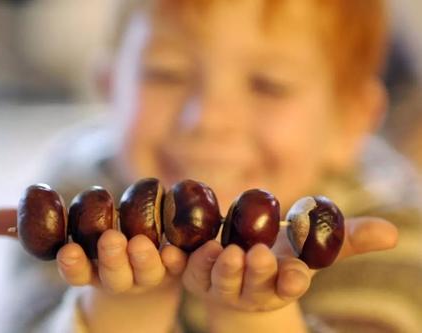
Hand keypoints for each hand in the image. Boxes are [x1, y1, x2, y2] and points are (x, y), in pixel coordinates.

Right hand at [0, 208, 187, 294]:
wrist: (145, 275)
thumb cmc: (96, 249)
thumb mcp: (64, 236)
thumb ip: (26, 228)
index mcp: (91, 269)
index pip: (77, 272)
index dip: (72, 264)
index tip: (68, 251)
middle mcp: (119, 275)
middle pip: (114, 273)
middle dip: (111, 259)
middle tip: (109, 240)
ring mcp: (149, 273)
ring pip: (146, 271)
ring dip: (144, 259)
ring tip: (142, 243)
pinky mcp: (175, 265)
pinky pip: (179, 264)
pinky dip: (178, 258)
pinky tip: (175, 248)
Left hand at [181, 216, 397, 311]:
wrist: (240, 259)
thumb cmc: (281, 250)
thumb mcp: (311, 242)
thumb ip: (346, 238)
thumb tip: (392, 233)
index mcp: (279, 282)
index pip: (290, 286)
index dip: (293, 280)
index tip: (296, 272)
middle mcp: (251, 288)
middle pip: (253, 284)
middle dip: (256, 272)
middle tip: (256, 254)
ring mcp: (221, 284)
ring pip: (221, 281)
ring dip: (222, 268)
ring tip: (223, 251)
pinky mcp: (196, 275)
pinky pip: (189, 270)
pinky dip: (186, 261)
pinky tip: (185, 249)